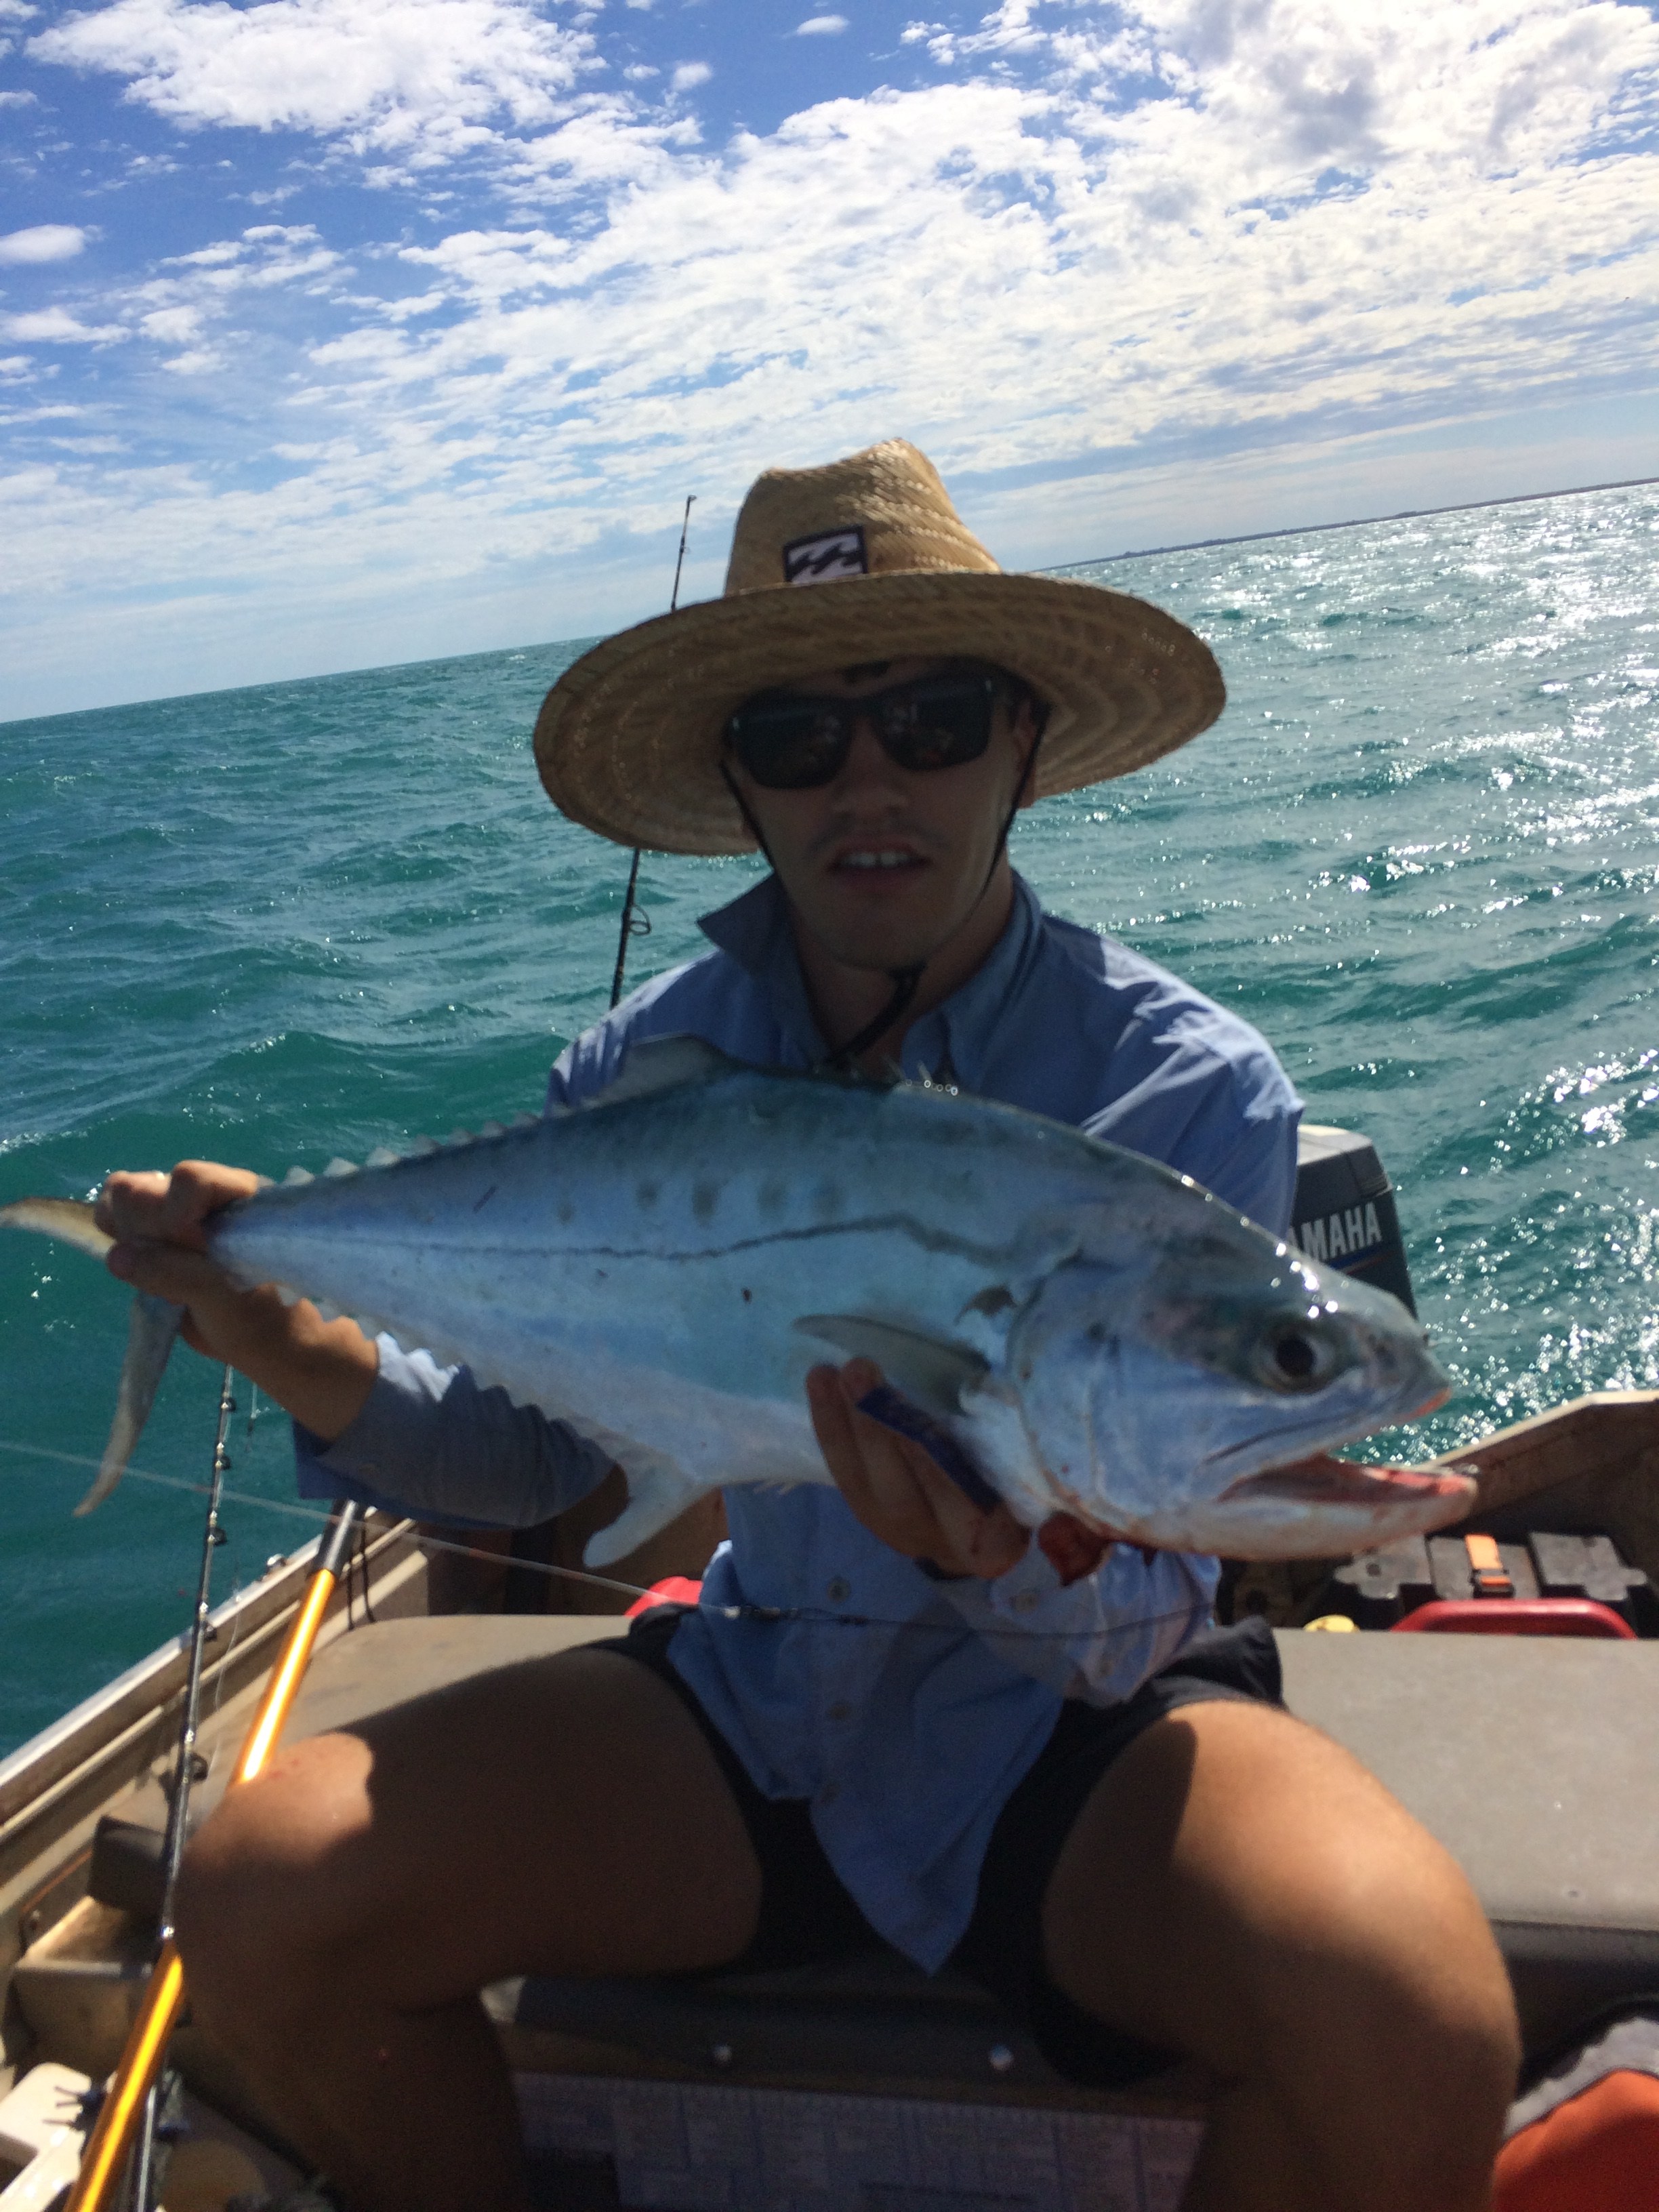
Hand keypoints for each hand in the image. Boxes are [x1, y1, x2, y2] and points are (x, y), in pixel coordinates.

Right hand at [95, 1162, 378, 1441]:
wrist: (266, 1338)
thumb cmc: (260, 1314)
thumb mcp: (223, 1297)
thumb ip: (174, 1273)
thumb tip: (117, 1256)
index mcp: (236, 1195)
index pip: (189, 1179)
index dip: (177, 1216)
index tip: (194, 1252)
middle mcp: (202, 1195)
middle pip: (141, 1187)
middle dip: (144, 1231)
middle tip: (175, 1269)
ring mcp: (173, 1211)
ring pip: (121, 1198)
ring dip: (128, 1237)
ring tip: (159, 1272)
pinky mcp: (152, 1233)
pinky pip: (115, 1222)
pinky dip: (120, 1244)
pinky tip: (141, 1270)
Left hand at [806, 1357, 1027, 1579]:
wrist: (987, 1532)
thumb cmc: (1015, 1484)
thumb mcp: (1024, 1474)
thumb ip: (1009, 1447)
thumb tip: (996, 1386)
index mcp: (993, 1542)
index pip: (962, 1509)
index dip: (936, 1470)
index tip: (917, 1427)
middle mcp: (942, 1545)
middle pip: (902, 1496)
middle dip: (877, 1431)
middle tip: (861, 1371)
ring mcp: (902, 1536)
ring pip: (863, 1486)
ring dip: (842, 1425)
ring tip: (827, 1373)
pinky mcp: (871, 1518)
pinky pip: (845, 1477)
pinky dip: (831, 1431)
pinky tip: (822, 1386)